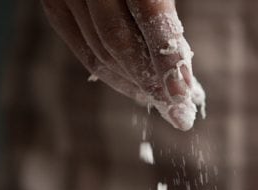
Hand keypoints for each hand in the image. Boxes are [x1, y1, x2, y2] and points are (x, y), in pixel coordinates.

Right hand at [41, 0, 204, 129]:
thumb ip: (164, 12)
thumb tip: (180, 72)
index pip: (150, 18)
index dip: (167, 64)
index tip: (184, 98)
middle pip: (118, 41)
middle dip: (149, 82)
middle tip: (174, 109)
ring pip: (95, 48)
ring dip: (128, 81)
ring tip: (157, 99)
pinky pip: (73, 38)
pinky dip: (101, 65)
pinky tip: (128, 82)